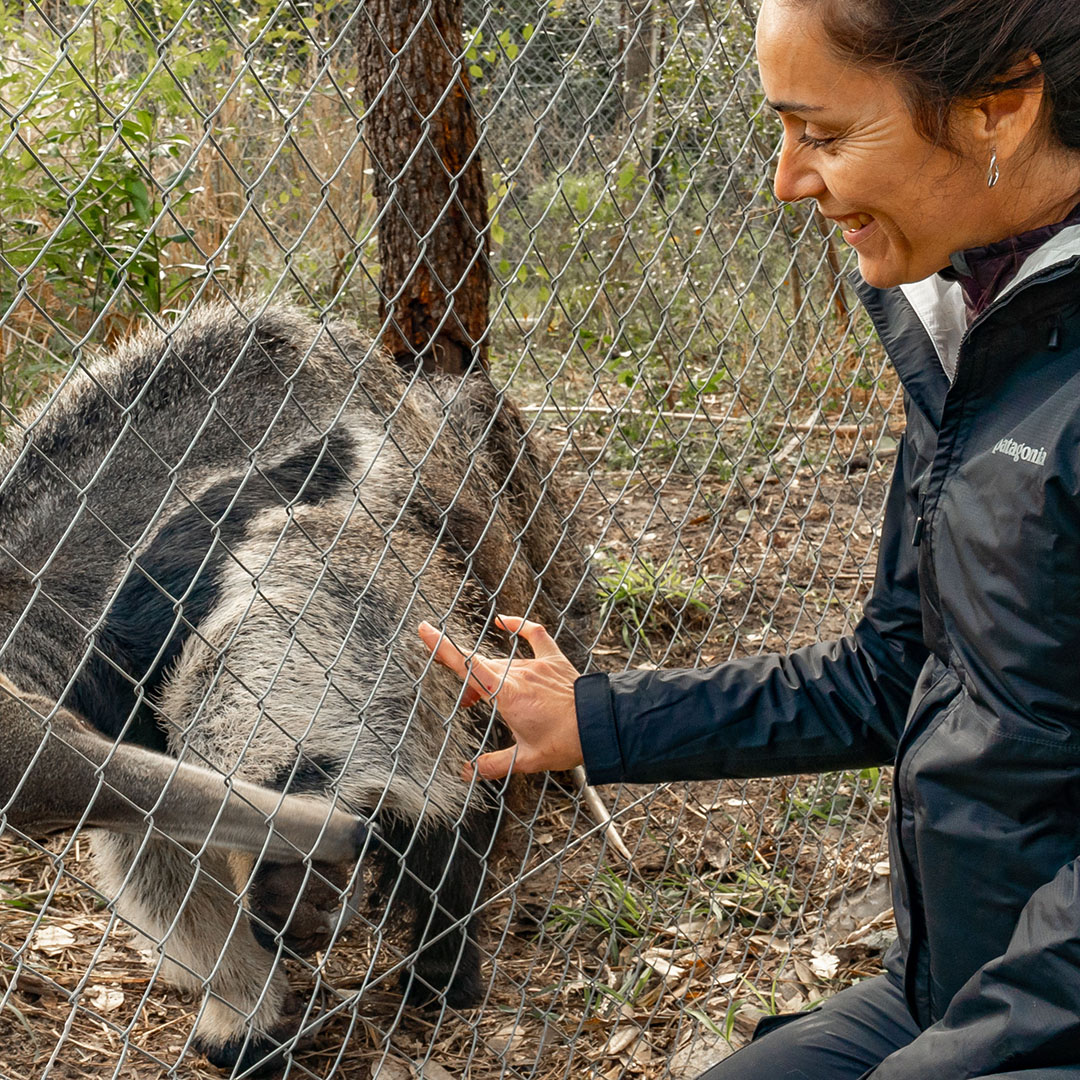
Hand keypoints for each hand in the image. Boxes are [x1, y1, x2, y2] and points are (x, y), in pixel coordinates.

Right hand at [417, 616, 583, 779]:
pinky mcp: (553, 660)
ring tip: (485, 696)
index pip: (466, 667)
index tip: (424, 630)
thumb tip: (468, 772)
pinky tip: (505, 620)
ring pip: (502, 662)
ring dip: (488, 675)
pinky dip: (519, 625)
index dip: (442, 647)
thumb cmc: (565, 742)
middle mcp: (518, 674)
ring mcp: (537, 665)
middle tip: (468, 705)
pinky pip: (534, 635)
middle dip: (468, 683)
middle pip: (481, 668)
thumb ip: (494, 765)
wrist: (600, 726)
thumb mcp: (526, 760)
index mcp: (507, 695)